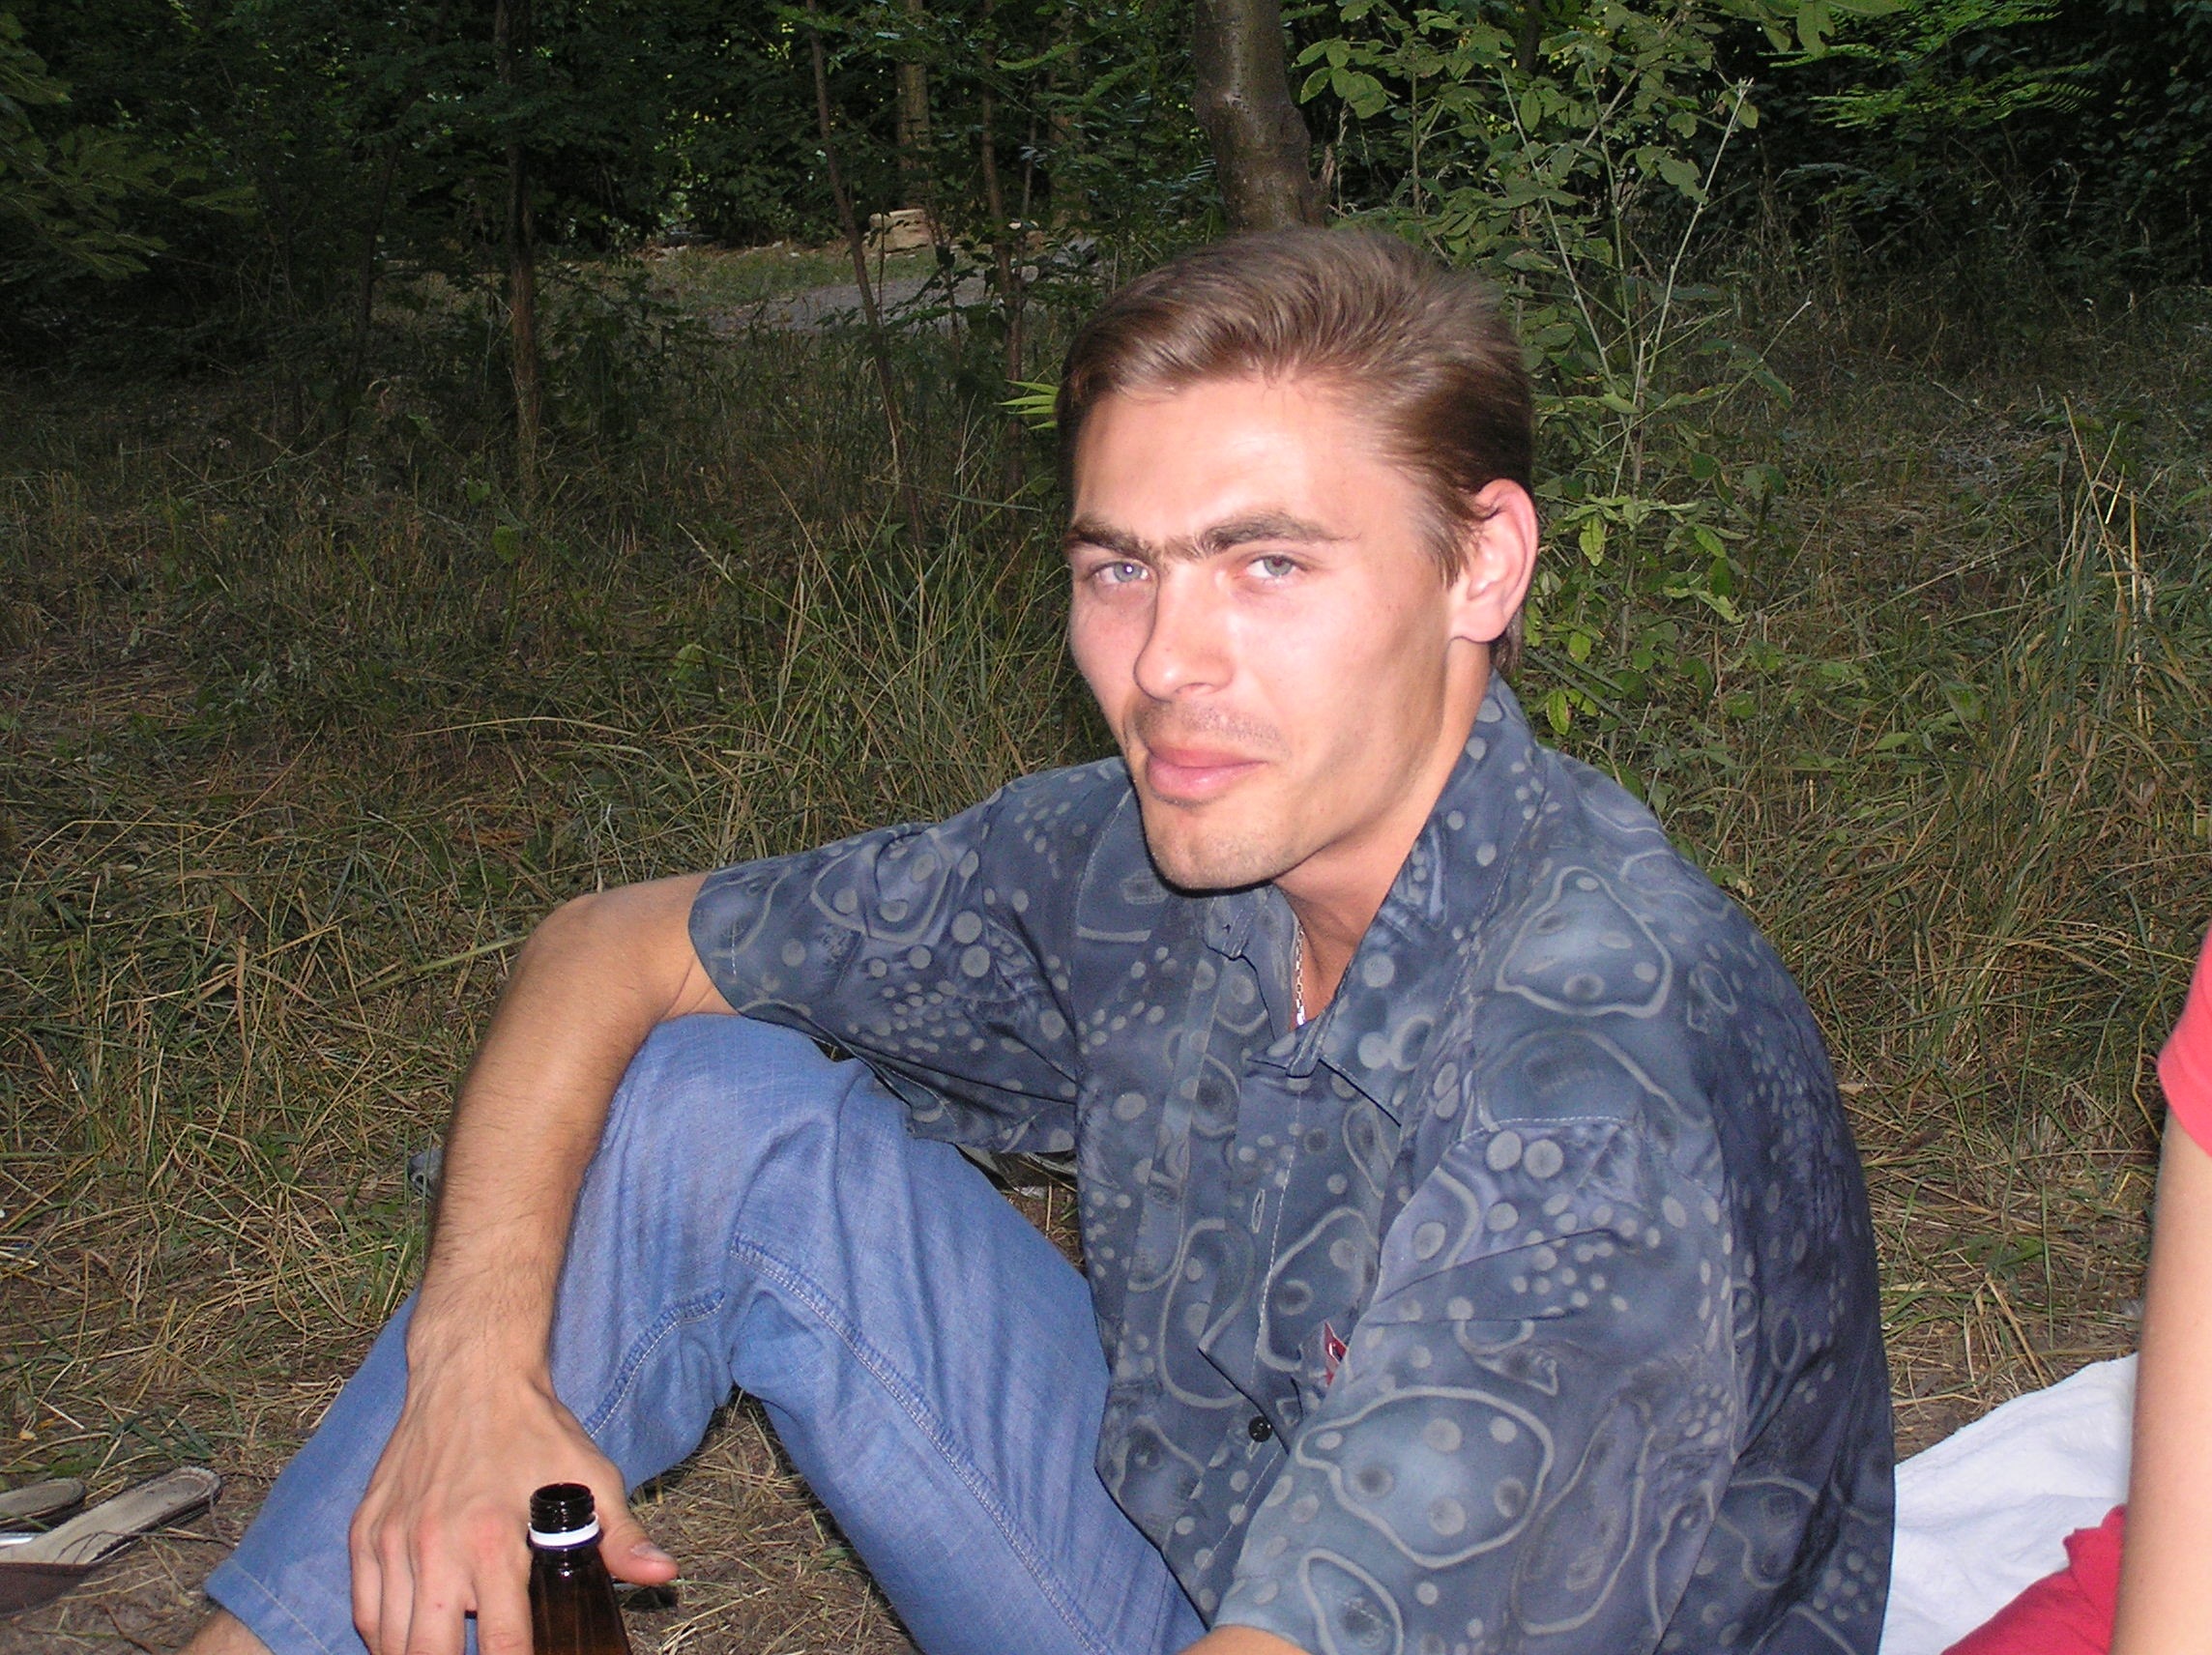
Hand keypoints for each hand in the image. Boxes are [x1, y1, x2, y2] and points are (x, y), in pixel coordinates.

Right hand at [346, 1363, 676, 1654]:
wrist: (471, 1373)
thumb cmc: (532, 1427)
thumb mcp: (589, 1476)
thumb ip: (621, 1536)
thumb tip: (662, 1576)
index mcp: (490, 1540)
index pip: (499, 1643)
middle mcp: (433, 1547)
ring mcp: (392, 1541)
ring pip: (390, 1641)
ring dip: (422, 1653)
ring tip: (452, 1649)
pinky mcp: (365, 1532)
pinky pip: (365, 1610)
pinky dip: (386, 1634)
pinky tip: (416, 1635)